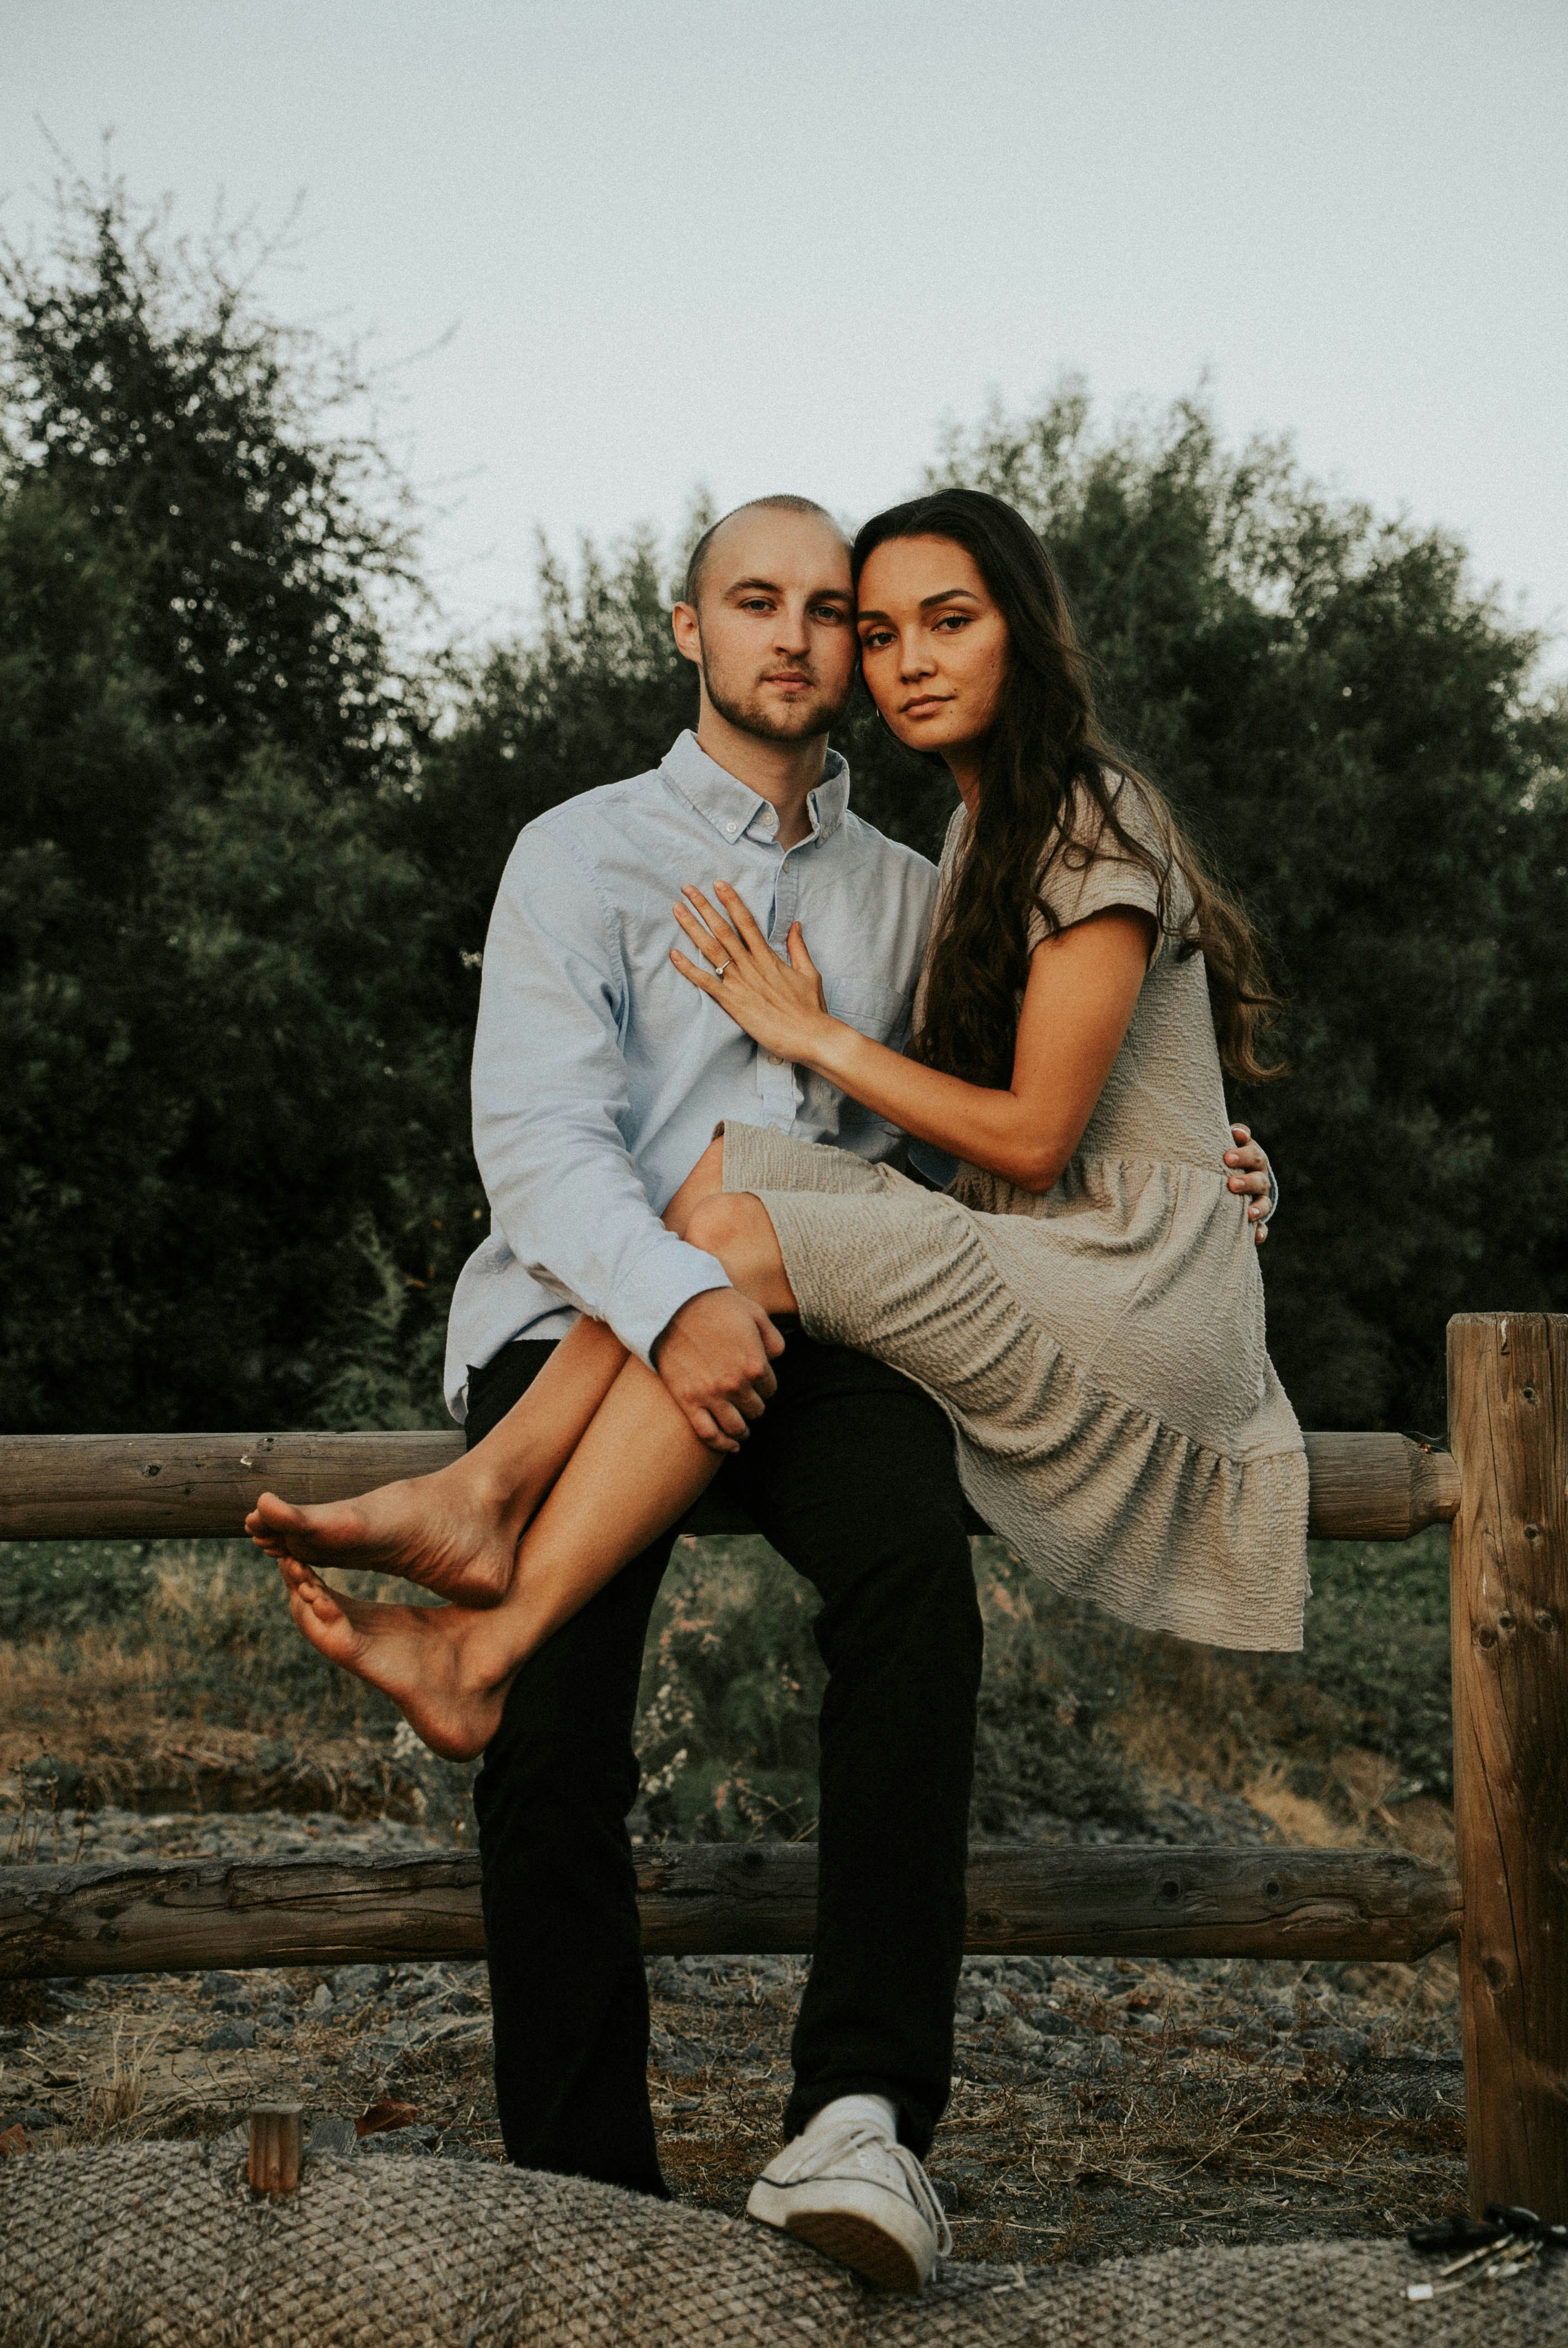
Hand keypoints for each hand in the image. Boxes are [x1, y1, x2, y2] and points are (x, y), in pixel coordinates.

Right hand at [653, 1286, 785, 1452]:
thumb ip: (773, 1339)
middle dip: (754, 1404)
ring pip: (736, 1427)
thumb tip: (775, 1359)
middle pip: (755, 1409)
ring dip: (742, 1429)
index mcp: (755, 1364)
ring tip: (742, 1428)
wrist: (672, 1306)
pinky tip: (731, 1446)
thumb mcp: (755, 1312)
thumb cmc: (715, 1305)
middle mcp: (735, 1385)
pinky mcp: (688, 1401)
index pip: (770, 1388)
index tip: (756, 1379)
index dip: (764, 1383)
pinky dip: (722, 1444)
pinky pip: (708, 1434)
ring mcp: (711, 1396)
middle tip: (747, 1398)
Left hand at [671, 882, 832, 1064]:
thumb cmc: (811, 1009)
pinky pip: (706, 982)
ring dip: (693, 928)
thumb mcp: (809, 973)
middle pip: (724, 929)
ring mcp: (740, 983)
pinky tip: (674, 954)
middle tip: (687, 889)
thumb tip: (796, 925)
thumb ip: (798, 948)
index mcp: (768, 957)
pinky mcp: (733, 1003)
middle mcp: (751, 965)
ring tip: (677, 910)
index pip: (746, 922)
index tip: (718, 884)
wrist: (810, 1036)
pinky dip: (689, 968)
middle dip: (704, 907)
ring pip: (712, 949)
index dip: (731, 901)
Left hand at [1224, 1123, 1275, 1246]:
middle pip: (1259, 1178)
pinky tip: (1257, 1237)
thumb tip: (1236, 1131)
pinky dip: (1261, 1232)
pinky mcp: (1256, 1217)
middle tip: (1231, 1183)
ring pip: (1264, 1202)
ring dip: (1258, 1207)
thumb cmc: (1223, 1158)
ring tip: (1249, 1213)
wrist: (1231, 1176)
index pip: (1253, 1154)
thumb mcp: (1225, 1144)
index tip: (1226, 1157)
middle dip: (1247, 1181)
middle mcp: (1259, 1177)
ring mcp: (1259, 1198)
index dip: (1243, 1154)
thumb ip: (1228, 1136)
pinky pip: (1262, 1227)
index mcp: (1252, 1158)